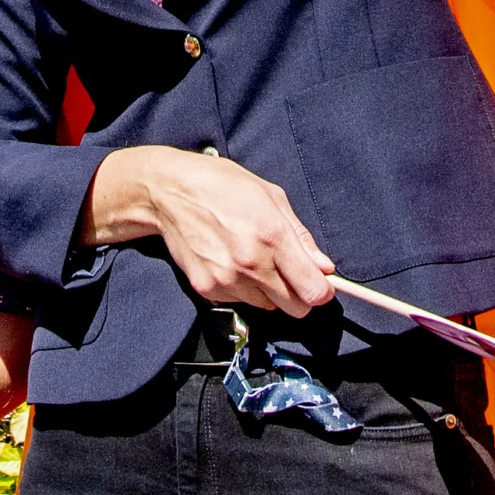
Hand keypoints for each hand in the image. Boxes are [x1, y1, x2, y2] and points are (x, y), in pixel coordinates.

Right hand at [125, 149, 333, 317]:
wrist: (170, 192)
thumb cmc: (222, 185)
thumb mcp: (271, 196)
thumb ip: (301, 236)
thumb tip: (324, 267)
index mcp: (272, 236)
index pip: (313, 291)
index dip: (323, 292)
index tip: (322, 286)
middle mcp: (251, 263)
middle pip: (295, 308)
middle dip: (300, 295)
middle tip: (290, 274)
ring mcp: (227, 279)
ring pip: (268, 306)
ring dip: (268, 290)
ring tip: (252, 258)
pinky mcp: (207, 289)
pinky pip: (240, 301)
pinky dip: (242, 288)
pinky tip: (231, 261)